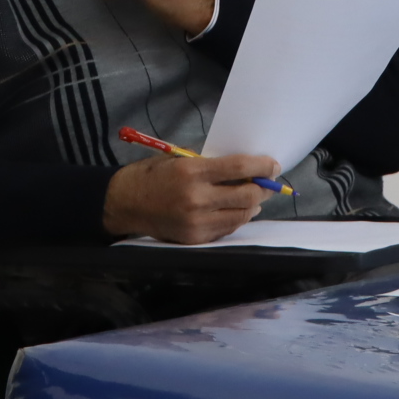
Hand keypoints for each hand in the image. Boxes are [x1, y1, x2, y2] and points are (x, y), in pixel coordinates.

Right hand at [102, 153, 277, 242]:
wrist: (125, 202)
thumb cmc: (152, 175)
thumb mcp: (179, 159)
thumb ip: (210, 165)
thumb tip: (244, 169)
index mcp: (192, 172)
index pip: (239, 168)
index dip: (262, 166)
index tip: (274, 165)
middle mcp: (197, 199)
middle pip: (246, 195)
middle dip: (263, 188)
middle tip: (268, 183)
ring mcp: (197, 222)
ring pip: (241, 216)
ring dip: (253, 205)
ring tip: (255, 197)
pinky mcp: (195, 239)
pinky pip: (226, 229)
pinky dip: (236, 218)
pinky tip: (236, 210)